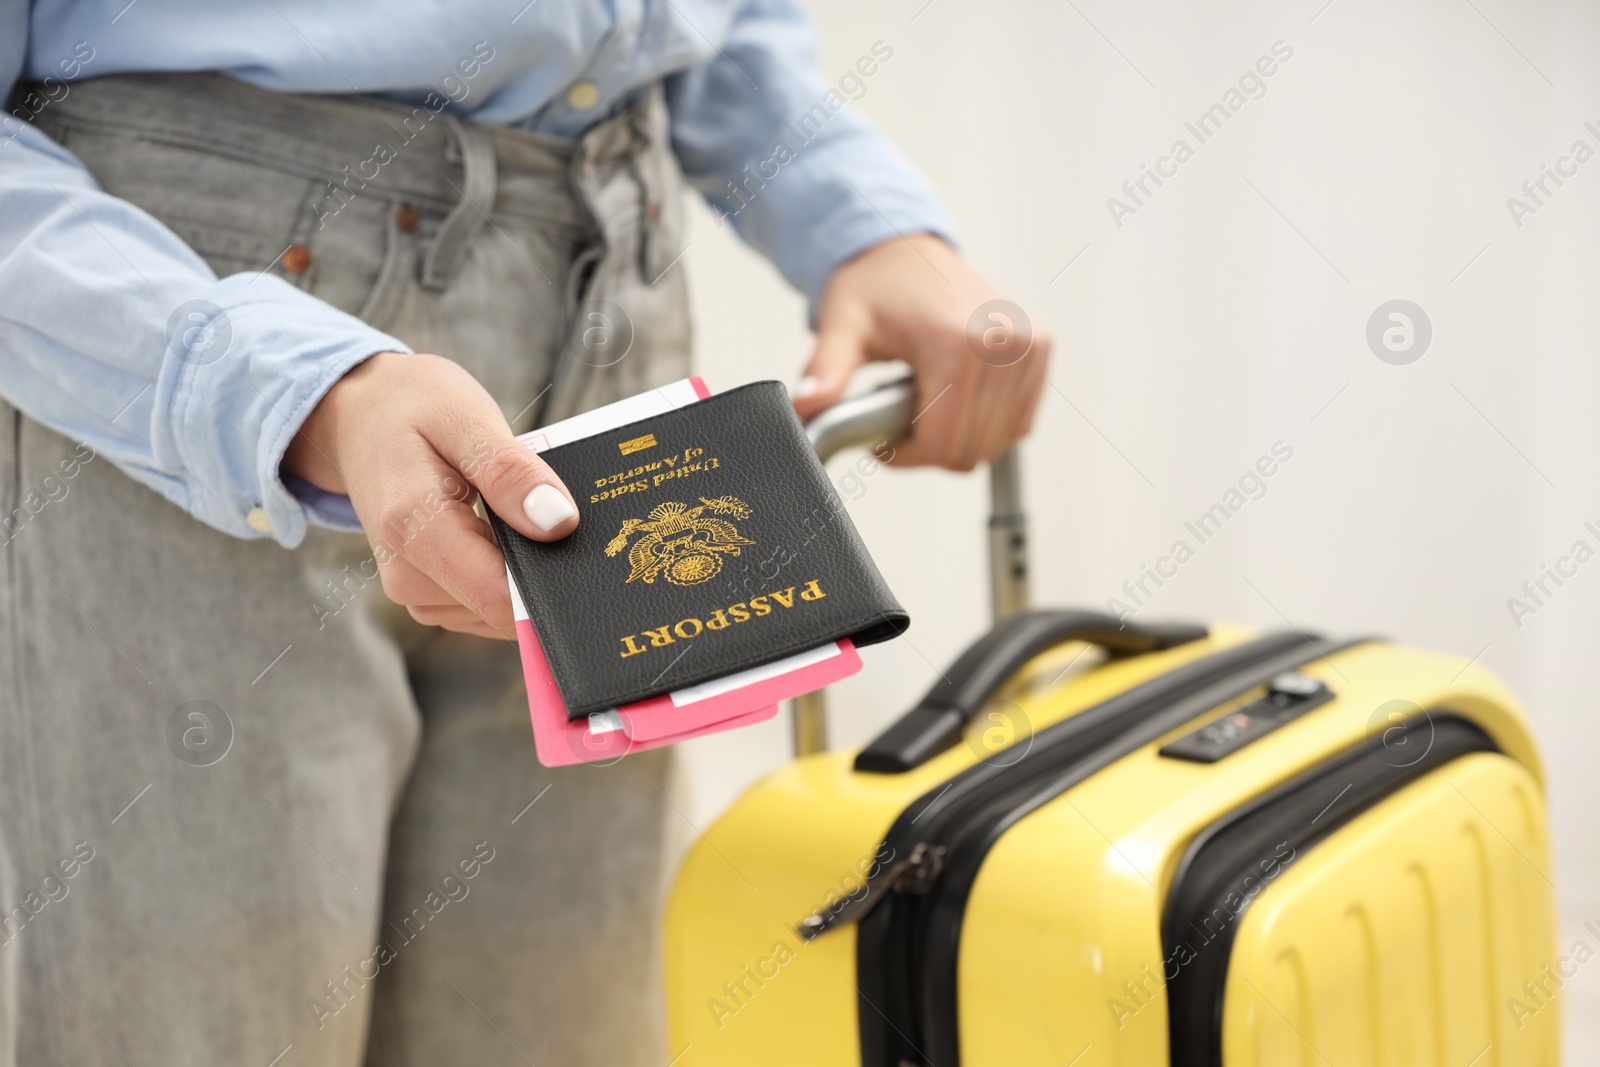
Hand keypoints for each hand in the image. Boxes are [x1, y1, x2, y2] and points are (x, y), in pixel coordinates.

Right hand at [284, 352, 577, 637]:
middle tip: (554, 515)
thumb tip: (558, 523)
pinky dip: (507, 572)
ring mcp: (414, 591)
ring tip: (518, 513)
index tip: (585, 556)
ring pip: (499, 611)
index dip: (549, 585)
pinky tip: (506, 531)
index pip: (498, 596)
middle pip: (503, 608)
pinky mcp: (428, 594)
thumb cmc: (414, 410)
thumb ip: (510, 472)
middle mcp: (406, 575)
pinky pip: (487, 603)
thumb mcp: (465, 418)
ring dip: (524, 570)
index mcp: (412, 527)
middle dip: (540, 571)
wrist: (360, 417)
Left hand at [793, 234, 1049, 469]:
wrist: (906, 251)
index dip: (906, 456)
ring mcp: (1031, 346)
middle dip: (929, 445)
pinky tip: (955, 393)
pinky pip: (1018, 422)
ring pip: (997, 442)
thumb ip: (826, 370)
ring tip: (926, 397)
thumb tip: (805, 405)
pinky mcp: (1041, 349)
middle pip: (972, 450)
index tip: (881, 440)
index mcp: (960, 342)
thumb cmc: (875, 287)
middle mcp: (1006, 343)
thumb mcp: (842, 326)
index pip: (945, 446)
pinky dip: (985, 423)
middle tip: (898, 413)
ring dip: (957, 434)